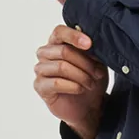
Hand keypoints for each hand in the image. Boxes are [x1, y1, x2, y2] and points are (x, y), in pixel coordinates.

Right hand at [34, 24, 107, 138]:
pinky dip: (72, 86)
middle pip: (63, 51)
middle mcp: (45, 54)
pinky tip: (80, 89)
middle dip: (85, 63)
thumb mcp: (96, 64)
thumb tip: (93, 44)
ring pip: (61, 66)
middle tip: (98, 73)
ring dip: (81, 76)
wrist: (87, 107)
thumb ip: (92, 52)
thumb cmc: (89, 80)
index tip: (89, 44)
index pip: (59, 32)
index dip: (74, 36)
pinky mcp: (40, 86)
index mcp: (57, 43)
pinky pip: (55, 82)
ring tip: (91, 83)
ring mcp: (40, 70)